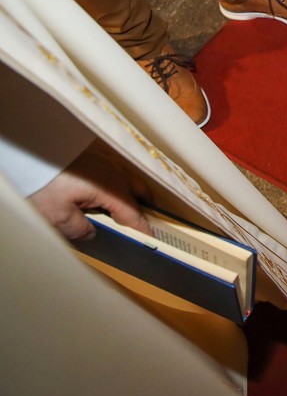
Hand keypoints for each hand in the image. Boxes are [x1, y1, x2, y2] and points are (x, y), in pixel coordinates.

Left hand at [28, 145, 150, 240]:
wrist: (26, 155)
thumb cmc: (43, 184)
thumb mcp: (58, 216)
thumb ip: (80, 229)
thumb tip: (92, 233)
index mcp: (112, 189)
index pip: (134, 214)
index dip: (143, 229)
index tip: (151, 240)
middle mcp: (115, 173)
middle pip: (141, 192)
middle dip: (145, 209)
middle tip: (141, 224)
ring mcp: (106, 162)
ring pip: (129, 181)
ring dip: (132, 197)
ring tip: (123, 212)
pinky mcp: (95, 157)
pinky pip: (117, 174)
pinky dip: (120, 187)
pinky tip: (105, 196)